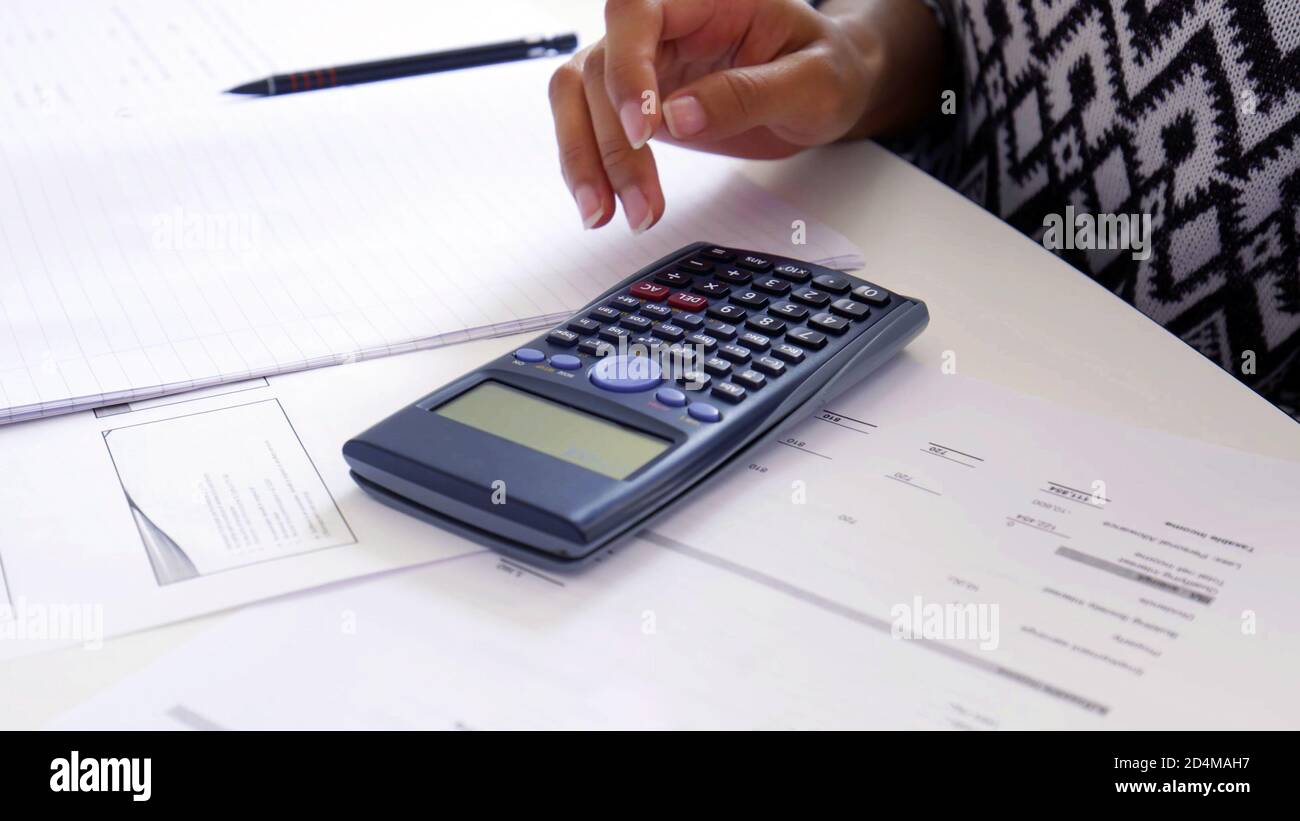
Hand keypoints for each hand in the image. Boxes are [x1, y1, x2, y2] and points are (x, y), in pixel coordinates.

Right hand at [548, 0, 879, 232]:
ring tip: (605, 216)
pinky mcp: (631, 102)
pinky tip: (603, 207)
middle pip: (600, 68)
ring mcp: (641, 62)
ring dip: (585, 160)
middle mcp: (663, 24)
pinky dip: (588, 168)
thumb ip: (749, 94)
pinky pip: (586, 126)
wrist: (830, 87)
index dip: (628, 70)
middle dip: (613, 144)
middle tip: (642, 205)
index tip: (643, 130)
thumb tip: (678, 117)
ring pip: (577, 98)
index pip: (635, 14)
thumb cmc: (828, 69)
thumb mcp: (813, 82)